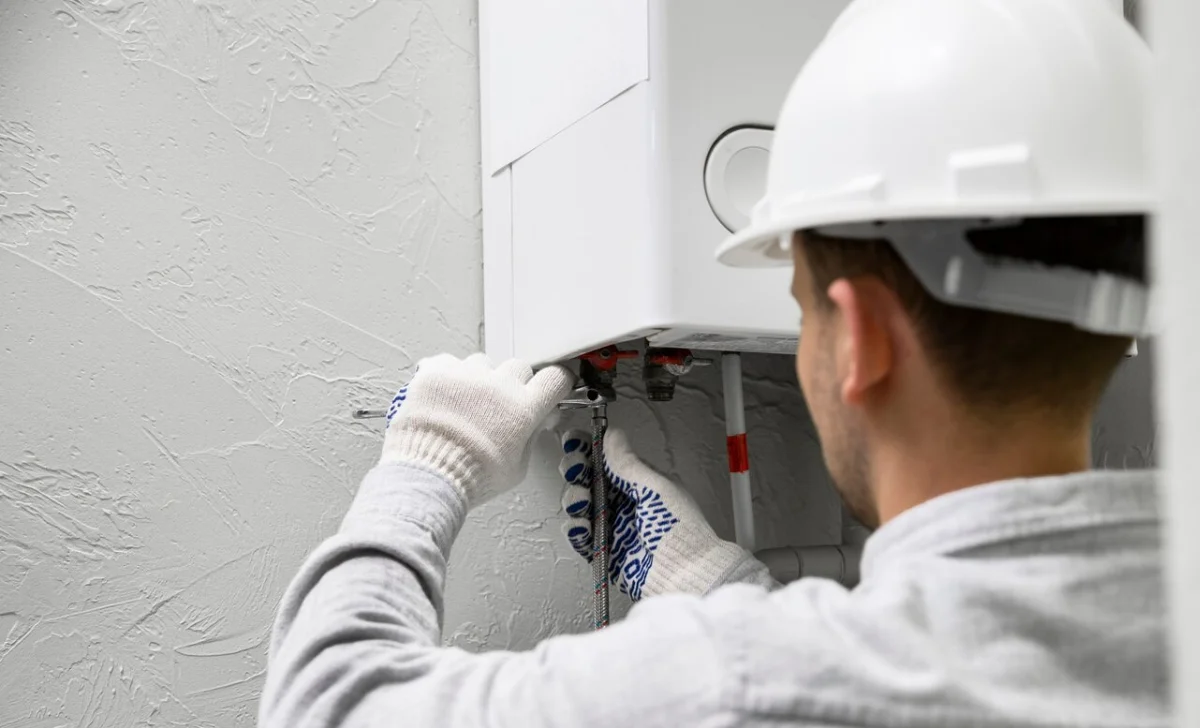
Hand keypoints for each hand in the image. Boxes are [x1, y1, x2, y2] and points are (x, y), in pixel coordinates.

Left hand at [382, 353, 573, 507]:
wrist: (428, 476)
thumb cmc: (472, 478)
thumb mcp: (516, 468)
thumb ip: (530, 438)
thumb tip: (537, 423)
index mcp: (523, 409)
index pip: (554, 378)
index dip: (555, 382)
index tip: (550, 386)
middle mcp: (498, 386)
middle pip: (518, 367)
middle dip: (514, 384)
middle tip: (500, 405)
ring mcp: (466, 376)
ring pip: (483, 363)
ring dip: (480, 378)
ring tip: (466, 403)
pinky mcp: (437, 373)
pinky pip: (449, 362)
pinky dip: (448, 375)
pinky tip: (445, 395)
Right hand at [558, 428, 749, 599]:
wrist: (684, 574)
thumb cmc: (680, 531)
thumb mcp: (656, 489)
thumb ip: (629, 464)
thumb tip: (612, 436)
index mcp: (638, 481)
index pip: (605, 457)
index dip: (586, 448)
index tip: (574, 442)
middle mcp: (622, 500)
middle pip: (586, 477)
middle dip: (575, 469)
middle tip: (575, 471)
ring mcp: (611, 524)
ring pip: (578, 503)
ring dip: (573, 498)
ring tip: (581, 502)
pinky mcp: (602, 549)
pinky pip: (579, 534)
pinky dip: (575, 528)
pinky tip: (581, 525)